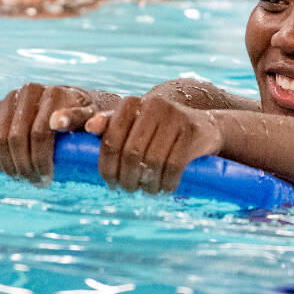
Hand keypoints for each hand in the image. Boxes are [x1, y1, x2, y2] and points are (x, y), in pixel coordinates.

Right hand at [0, 83, 115, 183]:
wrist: (69, 101)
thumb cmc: (85, 114)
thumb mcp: (92, 117)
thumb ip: (85, 118)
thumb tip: (58, 124)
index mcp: (53, 93)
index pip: (39, 134)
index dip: (41, 161)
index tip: (48, 180)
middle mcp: (29, 91)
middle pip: (16, 139)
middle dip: (24, 166)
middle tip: (35, 182)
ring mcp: (11, 99)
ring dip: (7, 165)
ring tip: (21, 178)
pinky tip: (3, 170)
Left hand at [83, 96, 223, 193]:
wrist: (205, 127)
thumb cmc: (160, 131)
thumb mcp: (135, 126)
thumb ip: (110, 126)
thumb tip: (89, 127)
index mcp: (132, 103)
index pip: (111, 141)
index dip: (108, 168)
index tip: (111, 184)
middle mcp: (153, 104)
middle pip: (131, 153)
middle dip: (128, 179)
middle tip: (130, 190)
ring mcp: (175, 116)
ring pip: (152, 161)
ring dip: (149, 184)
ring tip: (148, 191)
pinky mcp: (192, 132)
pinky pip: (174, 165)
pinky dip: (167, 183)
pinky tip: (165, 188)